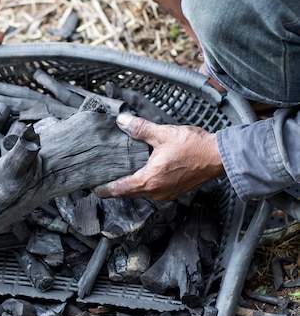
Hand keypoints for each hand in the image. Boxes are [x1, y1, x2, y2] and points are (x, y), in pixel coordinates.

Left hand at [94, 113, 225, 199]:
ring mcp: (166, 194)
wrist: (220, 157)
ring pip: (141, 194)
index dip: (105, 190)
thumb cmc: (194, 146)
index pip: (120, 189)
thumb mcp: (163, 134)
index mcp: (150, 180)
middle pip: (129, 194)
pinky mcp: (175, 192)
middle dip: (115, 189)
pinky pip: (153, 192)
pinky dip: (144, 186)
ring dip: (130, 187)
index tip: (95, 188)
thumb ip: (140, 128)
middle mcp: (156, 192)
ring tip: (120, 177)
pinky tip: (142, 175)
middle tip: (103, 182)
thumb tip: (122, 121)